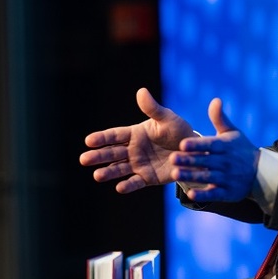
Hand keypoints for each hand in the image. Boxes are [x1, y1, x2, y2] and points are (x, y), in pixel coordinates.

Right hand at [80, 88, 195, 192]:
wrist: (194, 151)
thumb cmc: (178, 131)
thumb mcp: (167, 119)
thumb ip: (153, 108)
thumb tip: (141, 91)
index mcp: (134, 133)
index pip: (114, 135)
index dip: (101, 138)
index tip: (88, 140)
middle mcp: (133, 149)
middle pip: (112, 153)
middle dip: (98, 156)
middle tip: (83, 159)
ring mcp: (138, 164)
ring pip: (119, 169)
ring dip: (108, 172)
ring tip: (97, 176)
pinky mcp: (147, 178)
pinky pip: (136, 182)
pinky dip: (128, 186)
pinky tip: (119, 188)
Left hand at [170, 97, 258, 202]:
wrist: (262, 173)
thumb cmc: (241, 149)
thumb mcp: (233, 132)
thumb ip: (220, 118)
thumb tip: (215, 100)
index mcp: (225, 146)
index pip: (210, 144)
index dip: (196, 144)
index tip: (182, 143)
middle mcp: (226, 162)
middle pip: (206, 161)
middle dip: (189, 160)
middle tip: (172, 158)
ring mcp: (227, 178)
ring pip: (207, 177)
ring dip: (192, 176)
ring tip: (175, 174)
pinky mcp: (228, 192)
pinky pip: (215, 194)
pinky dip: (204, 195)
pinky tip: (190, 194)